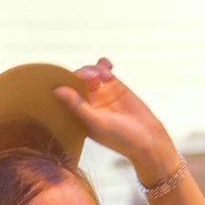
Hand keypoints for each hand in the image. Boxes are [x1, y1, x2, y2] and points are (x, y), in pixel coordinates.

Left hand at [52, 58, 179, 183]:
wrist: (148, 139)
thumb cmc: (121, 138)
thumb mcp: (96, 122)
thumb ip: (76, 106)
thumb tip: (57, 91)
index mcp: (77, 114)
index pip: (65, 93)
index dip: (68, 82)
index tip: (77, 80)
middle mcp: (86, 103)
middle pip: (76, 80)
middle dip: (84, 74)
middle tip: (95, 78)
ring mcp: (100, 93)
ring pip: (89, 73)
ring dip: (95, 69)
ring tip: (106, 76)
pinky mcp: (114, 86)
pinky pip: (103, 70)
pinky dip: (103, 65)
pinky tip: (107, 65)